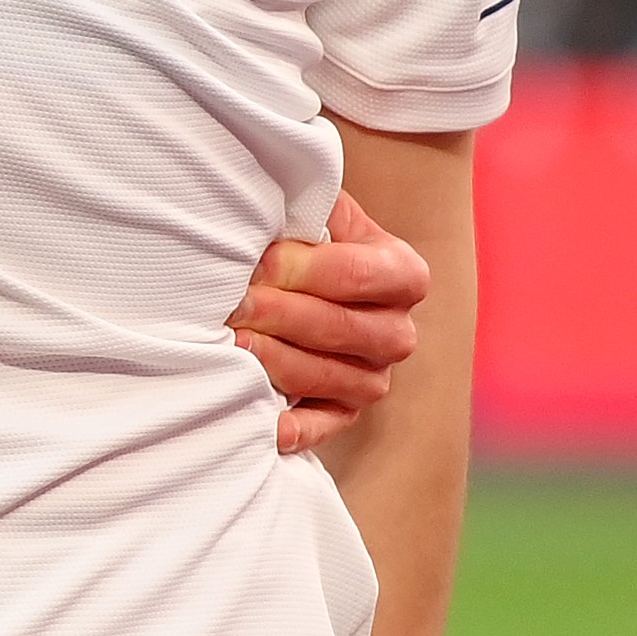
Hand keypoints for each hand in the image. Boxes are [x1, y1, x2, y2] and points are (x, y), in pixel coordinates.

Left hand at [232, 189, 430, 454]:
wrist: (295, 271)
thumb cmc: (298, 232)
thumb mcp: (312, 207)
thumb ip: (304, 206)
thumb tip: (265, 208)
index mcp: (403, 273)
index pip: (358, 274)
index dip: (303, 269)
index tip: (259, 262)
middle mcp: (398, 331)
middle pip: (344, 329)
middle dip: (283, 315)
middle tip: (236, 304)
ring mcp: (374, 376)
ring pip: (333, 378)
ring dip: (279, 362)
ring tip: (233, 343)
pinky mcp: (344, 410)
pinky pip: (324, 425)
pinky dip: (296, 428)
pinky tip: (265, 421)